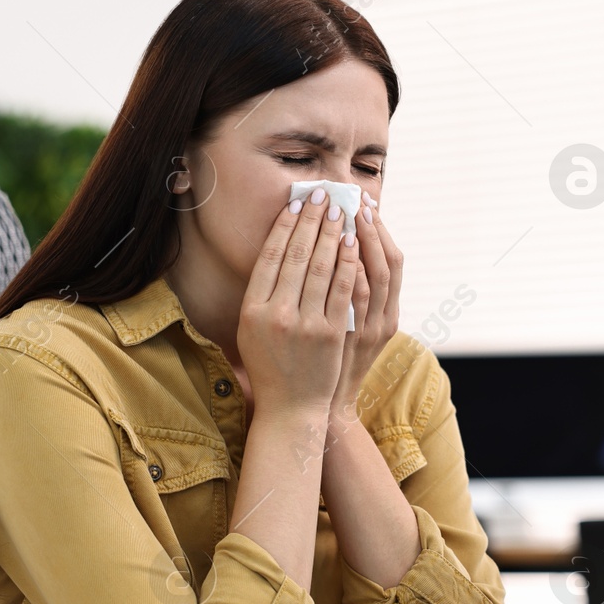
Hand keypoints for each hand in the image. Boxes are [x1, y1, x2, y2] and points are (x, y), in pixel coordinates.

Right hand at [238, 187, 358, 418]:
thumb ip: (260, 293)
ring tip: (340, 210)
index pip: (271, 256)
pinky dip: (348, 261)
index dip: (285, 225)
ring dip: (332, 232)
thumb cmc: (270, 364)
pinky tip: (353, 242)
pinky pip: (343, 289)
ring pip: (321, 266)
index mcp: (252, 310)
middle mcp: (276, 314)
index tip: (296, 203)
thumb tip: (277, 246)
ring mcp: (305, 324)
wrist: (291, 408)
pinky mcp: (332, 334)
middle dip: (311, 219)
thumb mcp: (249, 329)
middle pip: (296, 254)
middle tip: (323, 194)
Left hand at [331, 190, 402, 420]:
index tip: (367, 203)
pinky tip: (333, 245)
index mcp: (389, 316)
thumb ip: (351, 296)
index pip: (393, 263)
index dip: (381, 232)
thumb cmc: (328, 363)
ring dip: (355, 241)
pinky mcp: (341, 336)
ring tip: (340, 210)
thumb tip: (343, 249)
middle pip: (385, 264)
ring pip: (369, 276)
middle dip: (369, 228)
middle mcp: (383, 321)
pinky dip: (344, 269)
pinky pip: (347, 296)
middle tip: (354, 196)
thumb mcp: (350, 330)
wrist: (314, 407)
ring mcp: (364, 330)